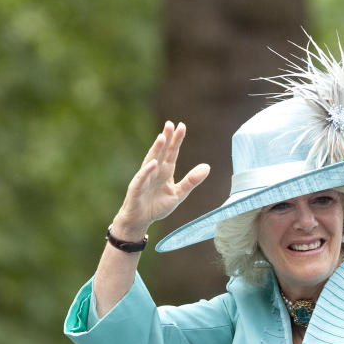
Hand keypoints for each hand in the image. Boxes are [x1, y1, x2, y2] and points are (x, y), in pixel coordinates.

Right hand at [111, 121, 209, 237]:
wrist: (140, 220)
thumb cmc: (157, 206)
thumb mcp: (178, 194)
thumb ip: (191, 180)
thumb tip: (207, 167)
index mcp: (165, 170)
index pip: (172, 152)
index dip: (176, 140)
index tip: (182, 126)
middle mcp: (155, 171)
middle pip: (161, 151)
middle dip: (166, 138)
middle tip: (170, 124)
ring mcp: (145, 178)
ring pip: (150, 160)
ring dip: (155, 149)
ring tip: (162, 137)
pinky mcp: (136, 188)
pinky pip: (142, 178)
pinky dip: (147, 171)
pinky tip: (153, 163)